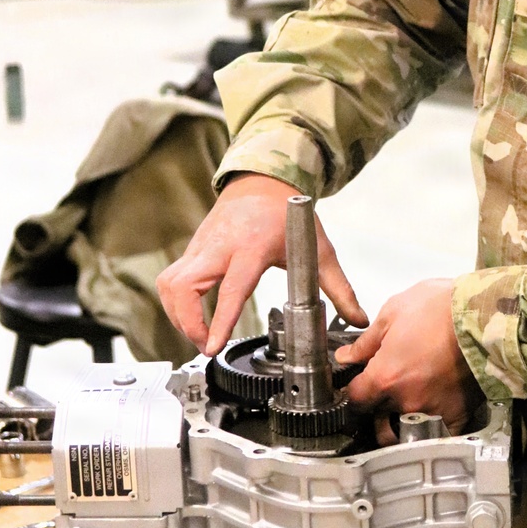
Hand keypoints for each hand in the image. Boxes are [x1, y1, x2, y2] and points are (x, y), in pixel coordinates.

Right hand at [156, 173, 366, 355]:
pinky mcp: (191, 250)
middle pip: (182, 287)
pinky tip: (194, 318)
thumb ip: (339, 288)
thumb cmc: (288, 213)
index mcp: (251, 247)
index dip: (218, 320)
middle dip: (187, 323)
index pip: (230, 289)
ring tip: (199, 335)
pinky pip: (171, 280)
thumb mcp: (320, 249)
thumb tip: (357, 319)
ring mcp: (200, 247)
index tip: (211, 346)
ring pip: (169, 284)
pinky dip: (176, 304)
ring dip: (177, 315)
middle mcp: (219, 246)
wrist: (263, 181)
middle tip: (205, 345)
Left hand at [335, 279, 481, 442]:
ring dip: (403, 421)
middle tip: (384, 393)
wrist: (485, 314)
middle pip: (378, 418)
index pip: (355, 399)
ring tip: (409, 403)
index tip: (359, 384)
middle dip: (376, 409)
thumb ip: (366, 342)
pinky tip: (435, 412)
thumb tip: (348, 356)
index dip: (353, 391)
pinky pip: (441, 432)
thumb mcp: (393, 314)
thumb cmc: (441, 308)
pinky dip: (435, 427)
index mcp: (385, 377)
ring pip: (407, 428)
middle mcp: (406, 400)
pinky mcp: (458, 414)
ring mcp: (433, 410)